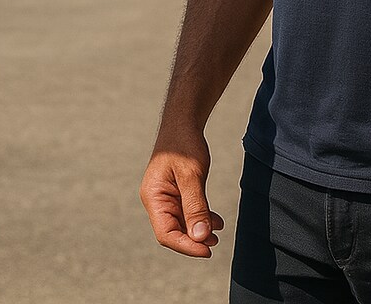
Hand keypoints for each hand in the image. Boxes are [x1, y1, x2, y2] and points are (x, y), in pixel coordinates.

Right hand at [140, 130, 223, 258]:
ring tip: (217, 234)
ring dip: (199, 231)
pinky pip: (187, 213)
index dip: (186, 246)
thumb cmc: (183, 143)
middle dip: (194, 240)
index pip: (166, 233)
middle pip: (173, 231)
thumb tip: (200, 237)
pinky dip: (201, 219)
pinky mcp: (176, 193)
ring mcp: (166, 197)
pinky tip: (215, 221)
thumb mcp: (192, 175)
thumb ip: (195, 207)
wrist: (183, 121)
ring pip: (182, 224)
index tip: (207, 250)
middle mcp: (157, 200)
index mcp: (153, 196)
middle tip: (215, 242)